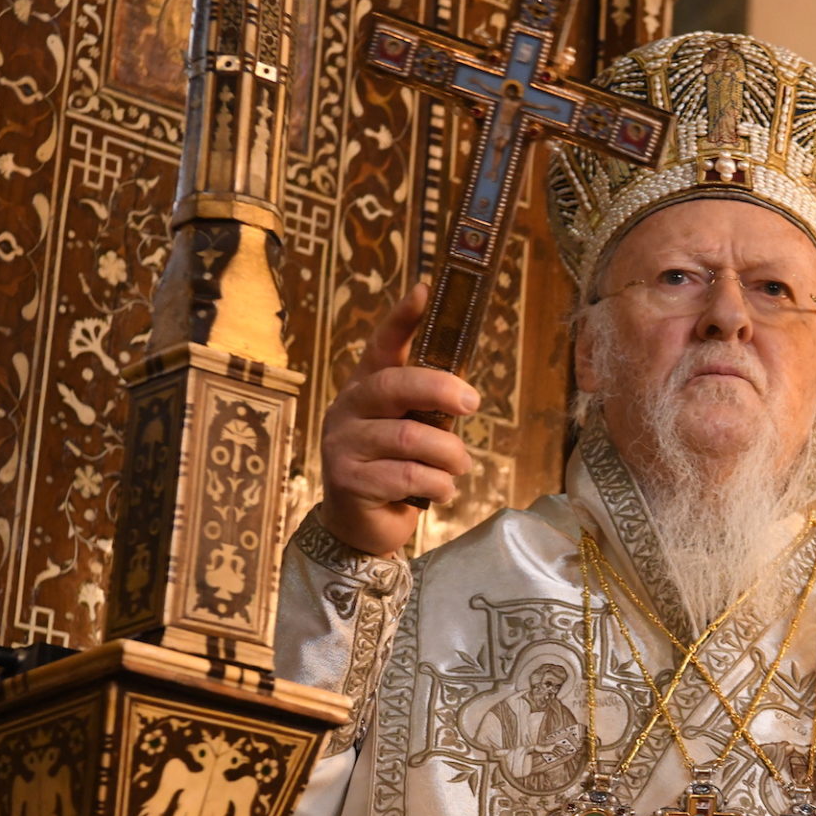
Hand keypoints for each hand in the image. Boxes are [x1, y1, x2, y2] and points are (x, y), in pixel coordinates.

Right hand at [316, 282, 477, 554]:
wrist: (361, 524)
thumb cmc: (396, 467)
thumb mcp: (414, 428)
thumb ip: (430, 406)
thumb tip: (466, 388)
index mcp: (368, 386)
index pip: (382, 345)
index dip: (402, 318)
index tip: (425, 291)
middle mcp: (349, 408)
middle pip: (393, 385)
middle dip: (440, 390)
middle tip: (472, 403)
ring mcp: (343, 444)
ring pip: (408, 437)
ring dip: (448, 454)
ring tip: (459, 466)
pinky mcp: (348, 480)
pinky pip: (405, 475)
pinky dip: (437, 484)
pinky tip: (442, 490)